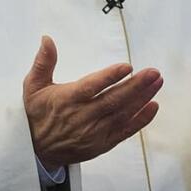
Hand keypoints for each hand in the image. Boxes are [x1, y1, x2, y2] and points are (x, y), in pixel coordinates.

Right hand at [23, 35, 162, 169]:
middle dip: (136, 86)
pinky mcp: (102, 143)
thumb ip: (43, 62)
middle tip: (153, 72)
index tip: (127, 67)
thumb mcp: (32, 86)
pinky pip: (125, 132)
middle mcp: (82, 117)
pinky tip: (153, 106)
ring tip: (157, 82)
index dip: (109, 77)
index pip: (90, 87)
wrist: (36, 150)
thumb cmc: (37, 114)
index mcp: (66, 100)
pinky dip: (140, 120)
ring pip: (122, 114)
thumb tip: (47, 39)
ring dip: (142, 98)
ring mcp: (94, 132)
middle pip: (113, 100)